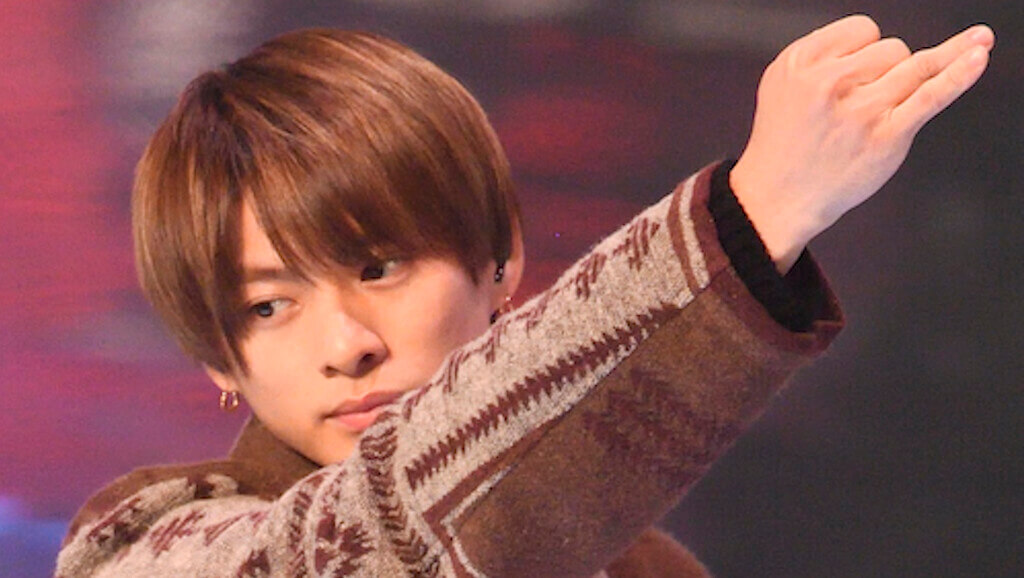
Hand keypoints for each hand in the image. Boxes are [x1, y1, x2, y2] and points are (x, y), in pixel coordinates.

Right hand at [730, 15, 993, 272]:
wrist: (776, 198)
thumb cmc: (785, 143)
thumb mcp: (783, 84)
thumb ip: (824, 56)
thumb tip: (886, 41)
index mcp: (799, 64)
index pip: (862, 30)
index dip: (863, 52)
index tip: (849, 79)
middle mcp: (827, 82)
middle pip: (891, 48)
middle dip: (884, 72)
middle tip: (855, 109)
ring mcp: (860, 110)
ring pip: (913, 66)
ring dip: (911, 81)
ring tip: (914, 86)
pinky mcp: (885, 136)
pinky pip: (932, 94)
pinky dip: (960, 73)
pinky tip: (978, 55)